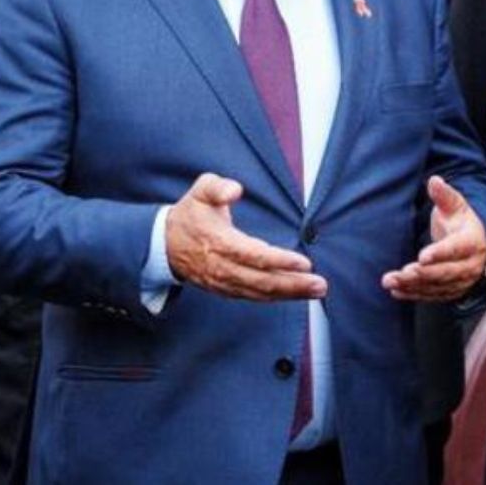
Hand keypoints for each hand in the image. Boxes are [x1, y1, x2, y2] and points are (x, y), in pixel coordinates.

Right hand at [165, 174, 326, 301]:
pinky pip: (253, 296)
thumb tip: (234, 190)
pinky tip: (295, 294)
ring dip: (289, 293)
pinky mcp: (225, 288)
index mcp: (219, 243)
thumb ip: (217, 187)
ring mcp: (223, 281)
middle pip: (261, 281)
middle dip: (293, 285)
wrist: (165, 243)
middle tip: (320, 285)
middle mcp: (222, 267)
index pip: (254, 256)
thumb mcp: (200, 191)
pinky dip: (276, 297)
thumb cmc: (190, 214)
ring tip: (316, 291)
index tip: (304, 262)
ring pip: (260, 292)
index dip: (280, 261)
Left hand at [383, 175, 485, 301]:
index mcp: (472, 242)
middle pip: (445, 272)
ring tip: (391, 281)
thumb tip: (434, 180)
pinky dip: (414, 294)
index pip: (456, 249)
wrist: (478, 245)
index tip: (422, 256)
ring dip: (413, 285)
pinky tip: (397, 291)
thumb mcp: (457, 206)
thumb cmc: (462, 223)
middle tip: (402, 273)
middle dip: (422, 274)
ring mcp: (460, 282)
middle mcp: (469, 265)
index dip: (439, 253)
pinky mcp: (450, 292)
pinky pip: (432, 296)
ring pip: (436, 286)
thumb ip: (444, 195)